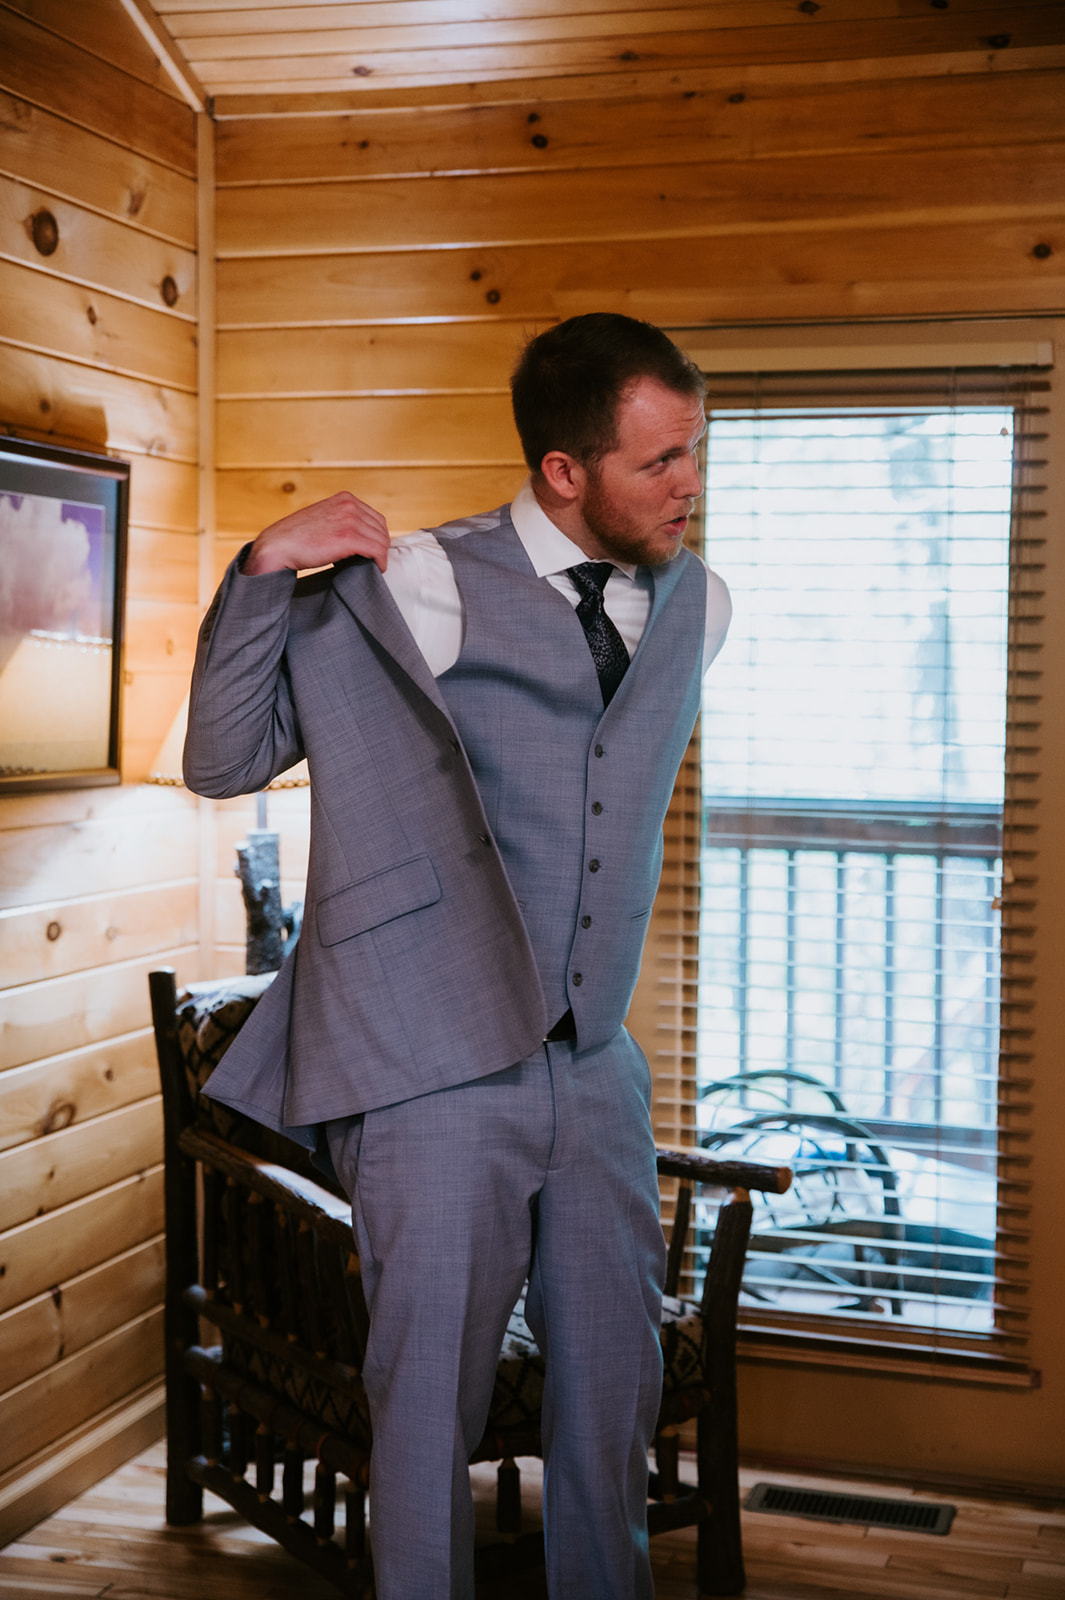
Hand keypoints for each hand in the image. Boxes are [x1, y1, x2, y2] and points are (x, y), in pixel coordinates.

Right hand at [242, 491, 389, 574]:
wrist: (278, 546)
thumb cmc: (297, 538)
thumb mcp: (324, 519)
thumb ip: (342, 521)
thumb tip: (361, 539)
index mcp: (345, 498)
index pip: (375, 519)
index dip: (377, 537)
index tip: (372, 552)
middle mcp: (349, 505)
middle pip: (381, 529)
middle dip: (380, 547)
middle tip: (373, 562)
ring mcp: (350, 519)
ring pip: (381, 541)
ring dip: (380, 556)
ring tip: (372, 567)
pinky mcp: (349, 537)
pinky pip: (377, 550)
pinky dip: (380, 562)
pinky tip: (376, 569)